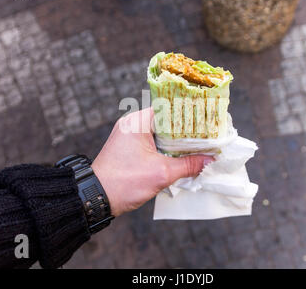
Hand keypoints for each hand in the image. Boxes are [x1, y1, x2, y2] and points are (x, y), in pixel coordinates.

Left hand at [91, 108, 213, 216]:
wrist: (95, 198)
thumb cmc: (124, 182)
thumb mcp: (161, 173)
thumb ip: (188, 165)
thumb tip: (210, 160)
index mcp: (137, 122)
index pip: (168, 108)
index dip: (189, 113)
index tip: (206, 118)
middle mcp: (133, 124)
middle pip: (166, 120)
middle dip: (186, 129)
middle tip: (207, 134)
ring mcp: (130, 136)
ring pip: (160, 133)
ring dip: (176, 141)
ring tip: (198, 145)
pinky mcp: (129, 148)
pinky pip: (153, 143)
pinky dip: (166, 148)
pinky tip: (181, 156)